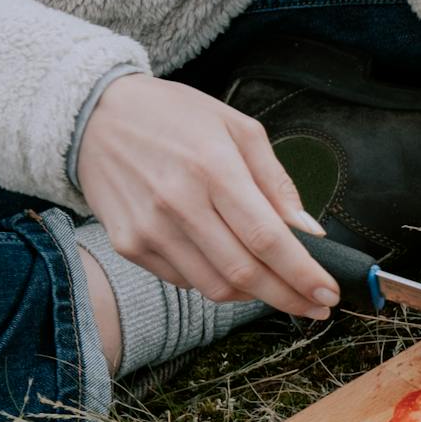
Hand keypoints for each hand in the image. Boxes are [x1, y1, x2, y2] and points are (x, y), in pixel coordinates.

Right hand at [77, 75, 337, 317]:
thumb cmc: (174, 116)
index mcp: (213, 169)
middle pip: (245, 273)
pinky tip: (230, 264)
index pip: (267, 239)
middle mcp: (177, 204)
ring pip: (216, 286)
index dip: (302, 273)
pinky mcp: (128, 245)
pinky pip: (185, 281)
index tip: (328, 293)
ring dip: (255, 295)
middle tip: (316, 307)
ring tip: (278, 286)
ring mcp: (149, 229)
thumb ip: (277, 182)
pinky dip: (216, 281)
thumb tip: (309, 230)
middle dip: (289, 298)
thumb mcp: (238, 128)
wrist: (92, 115)